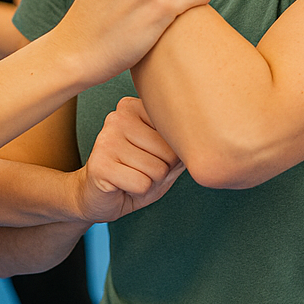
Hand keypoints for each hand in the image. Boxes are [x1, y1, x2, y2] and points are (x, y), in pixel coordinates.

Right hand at [77, 97, 185, 222]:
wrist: (96, 196)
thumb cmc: (133, 173)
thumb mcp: (164, 157)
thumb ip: (181, 143)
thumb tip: (208, 138)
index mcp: (135, 107)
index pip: (177, 133)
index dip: (171, 156)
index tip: (151, 156)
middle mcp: (118, 116)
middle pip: (169, 153)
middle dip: (160, 171)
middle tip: (139, 171)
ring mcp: (106, 138)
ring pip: (157, 170)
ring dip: (149, 182)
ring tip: (131, 177)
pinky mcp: (100, 164)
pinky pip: (142, 184)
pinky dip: (137, 192)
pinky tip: (121, 186)